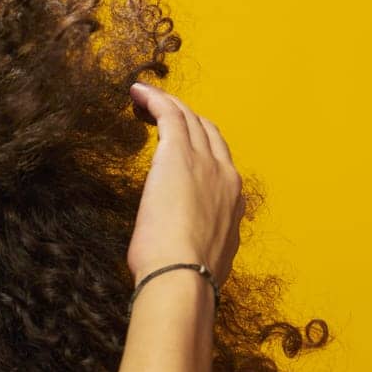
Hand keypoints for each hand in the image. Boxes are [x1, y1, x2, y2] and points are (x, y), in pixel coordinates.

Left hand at [124, 81, 245, 290]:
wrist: (183, 278)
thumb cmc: (185, 279)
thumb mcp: (204, 260)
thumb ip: (203, 246)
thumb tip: (192, 252)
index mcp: (233, 203)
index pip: (219, 165)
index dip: (200, 150)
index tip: (182, 147)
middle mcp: (226, 176)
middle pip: (208, 134)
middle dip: (187, 119)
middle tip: (163, 114)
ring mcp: (205, 163)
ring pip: (189, 119)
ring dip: (169, 105)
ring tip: (146, 98)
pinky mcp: (178, 155)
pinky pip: (170, 115)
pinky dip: (155, 99)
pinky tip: (138, 92)